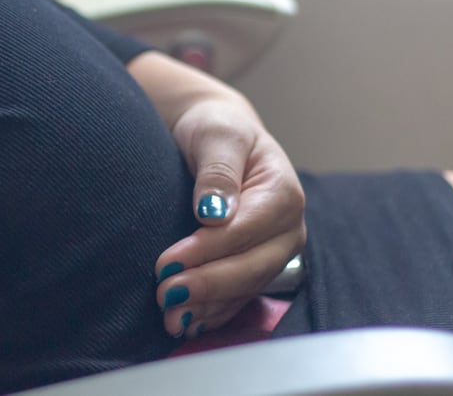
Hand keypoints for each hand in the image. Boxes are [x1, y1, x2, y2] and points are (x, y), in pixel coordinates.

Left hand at [154, 91, 304, 337]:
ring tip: (170, 318)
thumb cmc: (216, 130)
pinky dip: (213, 312)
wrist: (217, 137)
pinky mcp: (257, 266)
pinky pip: (239, 296)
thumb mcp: (216, 135)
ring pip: (246, 287)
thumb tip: (213, 211)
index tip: (168, 262)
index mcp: (283, 192)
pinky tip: (187, 322)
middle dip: (208, 284)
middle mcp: (287, 228)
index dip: (208, 250)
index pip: (247, 230)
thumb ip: (218, 170)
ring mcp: (274, 251)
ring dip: (209, 306)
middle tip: (166, 294)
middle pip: (251, 266)